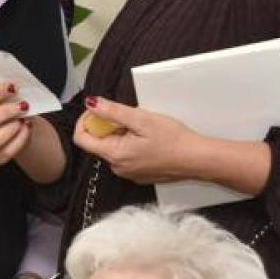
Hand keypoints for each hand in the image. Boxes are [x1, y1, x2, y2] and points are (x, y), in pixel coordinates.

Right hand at [0, 82, 31, 165]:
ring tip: (23, 121)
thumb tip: (17, 88)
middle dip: (3, 112)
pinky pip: (2, 154)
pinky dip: (17, 142)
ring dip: (8, 131)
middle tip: (22, 106)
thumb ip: (10, 92)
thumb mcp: (10, 96)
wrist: (20, 126)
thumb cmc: (11, 107)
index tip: (13, 87)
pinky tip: (26, 130)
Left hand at [73, 96, 198, 184]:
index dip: (86, 120)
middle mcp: (118, 168)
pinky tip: (148, 140)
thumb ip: (113, 111)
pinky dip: (130, 145)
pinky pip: (126, 157)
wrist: (198, 159)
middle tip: (129, 117)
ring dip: (121, 134)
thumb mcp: (141, 119)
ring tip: (142, 129)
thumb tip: (91, 104)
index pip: (81, 138)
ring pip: (113, 149)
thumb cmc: (174, 141)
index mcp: (114, 154)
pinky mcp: (139, 175)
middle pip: (98, 143)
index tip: (99, 110)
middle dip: (108, 126)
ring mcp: (129, 174)